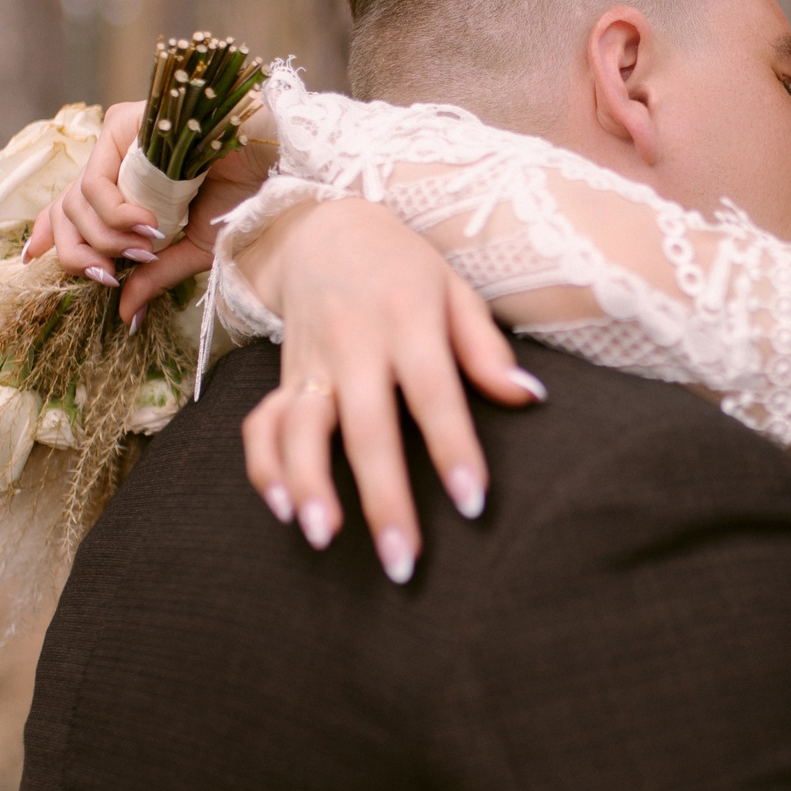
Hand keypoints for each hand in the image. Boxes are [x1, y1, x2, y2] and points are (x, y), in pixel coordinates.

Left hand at [24, 99, 274, 325]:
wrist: (270, 163)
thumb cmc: (241, 198)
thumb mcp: (192, 250)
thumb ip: (154, 277)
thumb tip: (126, 317)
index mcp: (127, 185)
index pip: (70, 207)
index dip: (48, 232)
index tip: (31, 258)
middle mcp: (117, 160)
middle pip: (65, 211)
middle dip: (79, 254)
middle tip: (108, 277)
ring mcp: (117, 140)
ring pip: (76, 201)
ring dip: (106, 238)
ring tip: (147, 246)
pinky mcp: (122, 124)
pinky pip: (96, 183)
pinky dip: (115, 214)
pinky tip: (146, 224)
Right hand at [238, 197, 545, 582]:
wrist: (326, 229)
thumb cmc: (405, 270)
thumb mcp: (455, 291)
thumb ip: (486, 347)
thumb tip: (528, 397)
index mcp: (407, 320)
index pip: (434, 392)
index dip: (452, 449)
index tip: (472, 502)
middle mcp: (354, 344)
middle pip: (365, 428)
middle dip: (382, 498)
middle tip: (401, 561)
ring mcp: (312, 363)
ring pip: (299, 427)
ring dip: (308, 483)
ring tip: (323, 538)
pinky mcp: (283, 377)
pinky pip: (261, 425)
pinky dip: (264, 466)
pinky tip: (284, 510)